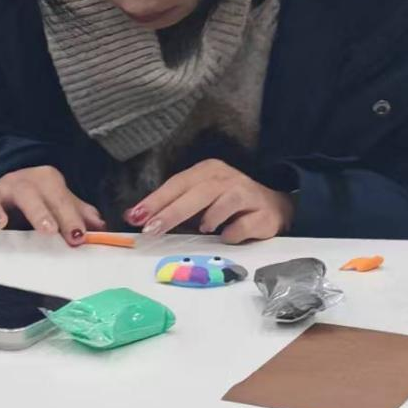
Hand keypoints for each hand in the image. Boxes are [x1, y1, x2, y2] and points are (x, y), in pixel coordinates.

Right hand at [0, 166, 104, 244]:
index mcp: (46, 180)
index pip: (60, 197)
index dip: (70, 216)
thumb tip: (102, 229)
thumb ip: (83, 214)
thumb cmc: (46, 197)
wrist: (18, 184)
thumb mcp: (66, 202)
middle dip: (39, 212)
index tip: (78, 236)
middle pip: (28, 193)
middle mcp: (19, 182)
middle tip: (48, 231)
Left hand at [128, 160, 293, 244]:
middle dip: (172, 211)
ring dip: (209, 217)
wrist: (273, 207)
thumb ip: (171, 205)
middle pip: (199, 192)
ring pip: (225, 202)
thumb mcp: (199, 199)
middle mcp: (229, 178)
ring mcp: (249, 194)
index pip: (179, 183)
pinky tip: (227, 236)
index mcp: (209, 171)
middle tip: (152, 229)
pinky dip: (232, 232)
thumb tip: (134, 216)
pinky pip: (244, 225)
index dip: (156, 200)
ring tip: (202, 229)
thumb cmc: (228, 204)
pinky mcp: (264, 214)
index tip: (136, 216)